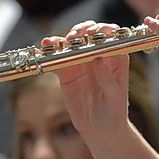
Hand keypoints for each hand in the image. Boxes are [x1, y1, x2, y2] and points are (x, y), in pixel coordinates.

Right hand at [47, 21, 130, 136]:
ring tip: (54, 42)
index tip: (94, 33)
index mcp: (115, 58)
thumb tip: (98, 60)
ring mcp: (81, 63)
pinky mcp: (66, 72)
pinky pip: (56, 59)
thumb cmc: (114, 112)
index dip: (103, 30)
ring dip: (62, 39)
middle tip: (74, 38)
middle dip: (81, 30)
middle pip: (90, 34)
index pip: (111, 35)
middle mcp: (98, 56)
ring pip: (71, 43)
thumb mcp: (114, 97)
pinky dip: (49, 53)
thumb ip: (108, 79)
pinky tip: (43, 49)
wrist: (100, 129)